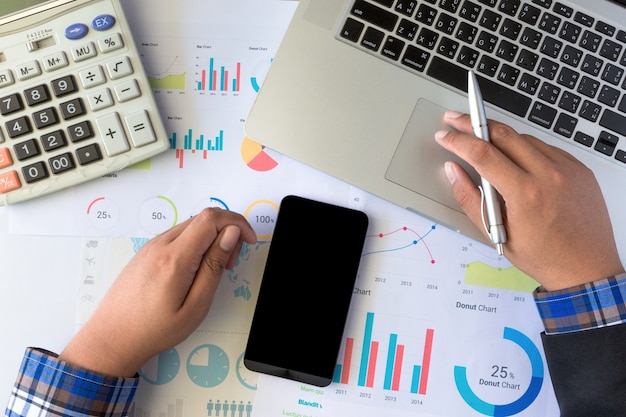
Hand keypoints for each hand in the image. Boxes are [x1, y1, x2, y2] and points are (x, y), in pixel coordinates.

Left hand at [59, 208, 256, 376]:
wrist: (112, 338)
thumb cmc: (154, 330)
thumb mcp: (195, 306)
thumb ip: (214, 266)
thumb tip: (230, 234)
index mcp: (175, 258)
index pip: (212, 218)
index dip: (237, 223)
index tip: (249, 240)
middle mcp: (161, 245)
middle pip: (204, 218)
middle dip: (227, 232)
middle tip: (230, 263)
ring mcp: (151, 246)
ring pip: (192, 225)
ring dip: (212, 238)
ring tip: (214, 270)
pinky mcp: (147, 251)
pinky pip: (179, 235)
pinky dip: (196, 243)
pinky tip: (196, 268)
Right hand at [435, 110, 622, 290]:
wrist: (587, 269)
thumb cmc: (544, 257)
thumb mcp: (495, 234)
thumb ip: (469, 198)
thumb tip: (453, 171)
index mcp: (526, 194)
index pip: (483, 154)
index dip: (457, 140)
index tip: (444, 135)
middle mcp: (550, 176)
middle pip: (503, 133)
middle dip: (474, 123)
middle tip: (456, 119)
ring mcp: (568, 169)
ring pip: (524, 138)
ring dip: (500, 137)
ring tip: (483, 144)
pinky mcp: (580, 169)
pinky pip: (546, 148)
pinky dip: (526, 149)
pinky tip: (515, 160)